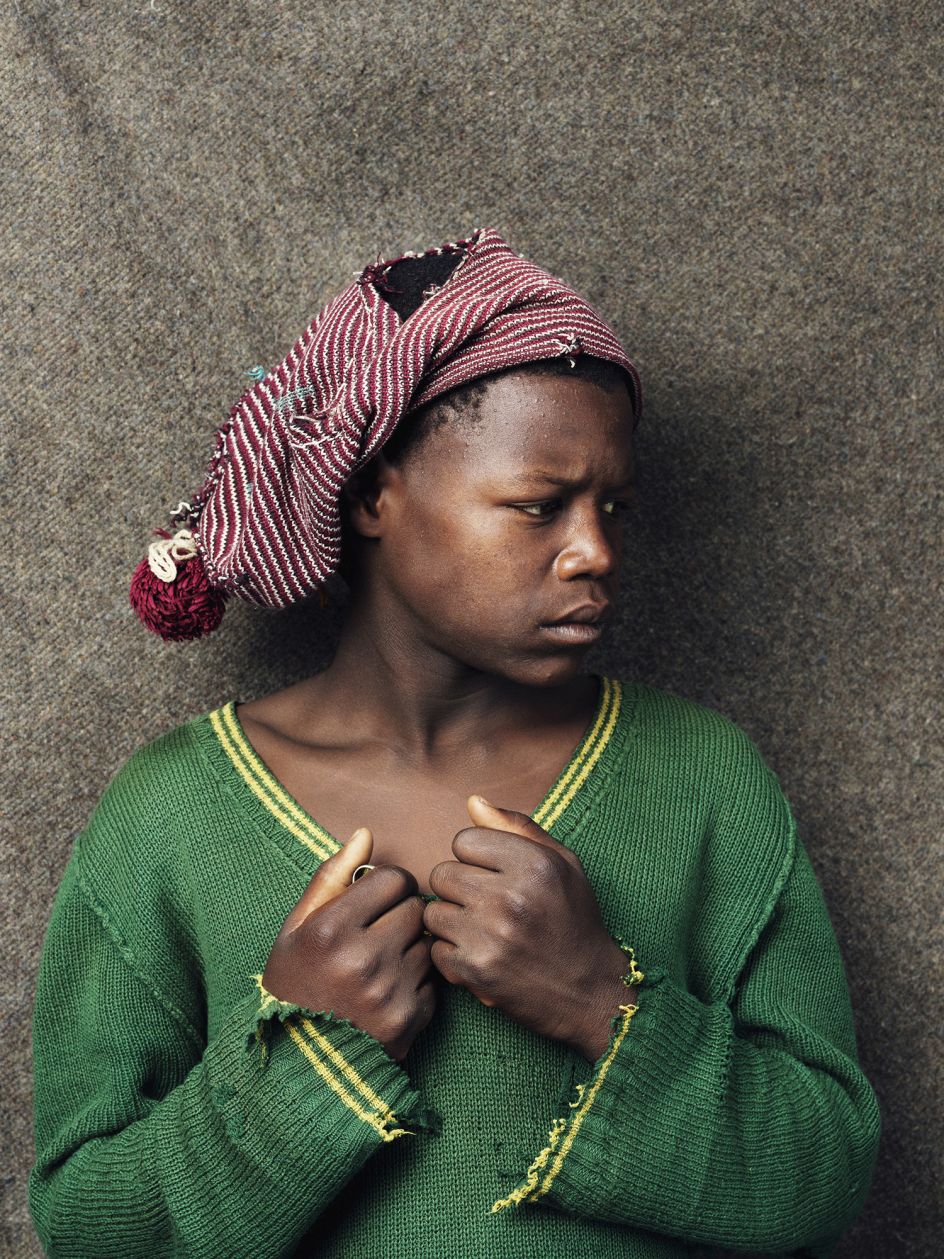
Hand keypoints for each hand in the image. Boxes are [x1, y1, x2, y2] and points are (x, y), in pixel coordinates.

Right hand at [263, 828, 436, 1061]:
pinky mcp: (410, 1020)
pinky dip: (419, 980)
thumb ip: (331, 877)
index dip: (387, 886)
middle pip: (416, 908)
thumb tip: (366, 834)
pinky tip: (392, 989)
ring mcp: (389, 992)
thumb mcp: (296, 928)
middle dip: (402, 913)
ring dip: (412, 946)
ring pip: (428, 942)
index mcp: (330, 930)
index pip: (393, 878)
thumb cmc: (295, 985)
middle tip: (381, 930)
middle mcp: (362, 959)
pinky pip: (434, 979)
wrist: (297, 1062)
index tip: (376, 899)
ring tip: (384, 962)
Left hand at [423, 797, 635, 1060]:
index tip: (495, 876)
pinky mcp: (476, 972)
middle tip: (487, 906)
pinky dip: (452, 955)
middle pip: (442, 874)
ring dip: (452, 922)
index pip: (464, 840)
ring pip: (434, 912)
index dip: (476, 858)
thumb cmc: (575, 920)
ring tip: (483, 931)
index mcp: (534, 864)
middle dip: (460, 888)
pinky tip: (481, 956)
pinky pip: (436, 949)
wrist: (592, 992)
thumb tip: (472, 801)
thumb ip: (517, 827)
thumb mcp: (563, 864)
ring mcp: (491, 937)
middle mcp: (511, 897)